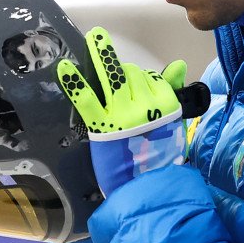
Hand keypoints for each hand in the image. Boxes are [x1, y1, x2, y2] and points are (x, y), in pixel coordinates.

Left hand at [57, 26, 185, 196]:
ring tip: (101, 57)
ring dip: (108, 67)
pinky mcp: (102, 125)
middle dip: (125, 72)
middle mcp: (146, 107)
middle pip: (132, 73)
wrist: (145, 185)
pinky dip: (75, 82)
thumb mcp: (174, 121)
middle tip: (115, 71)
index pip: (152, 77)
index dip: (145, 81)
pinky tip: (64, 67)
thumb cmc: (160, 153)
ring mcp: (123, 115)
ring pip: (116, 76)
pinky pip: (88, 100)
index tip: (140, 95)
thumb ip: (173, 89)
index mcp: (167, 106)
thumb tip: (178, 64)